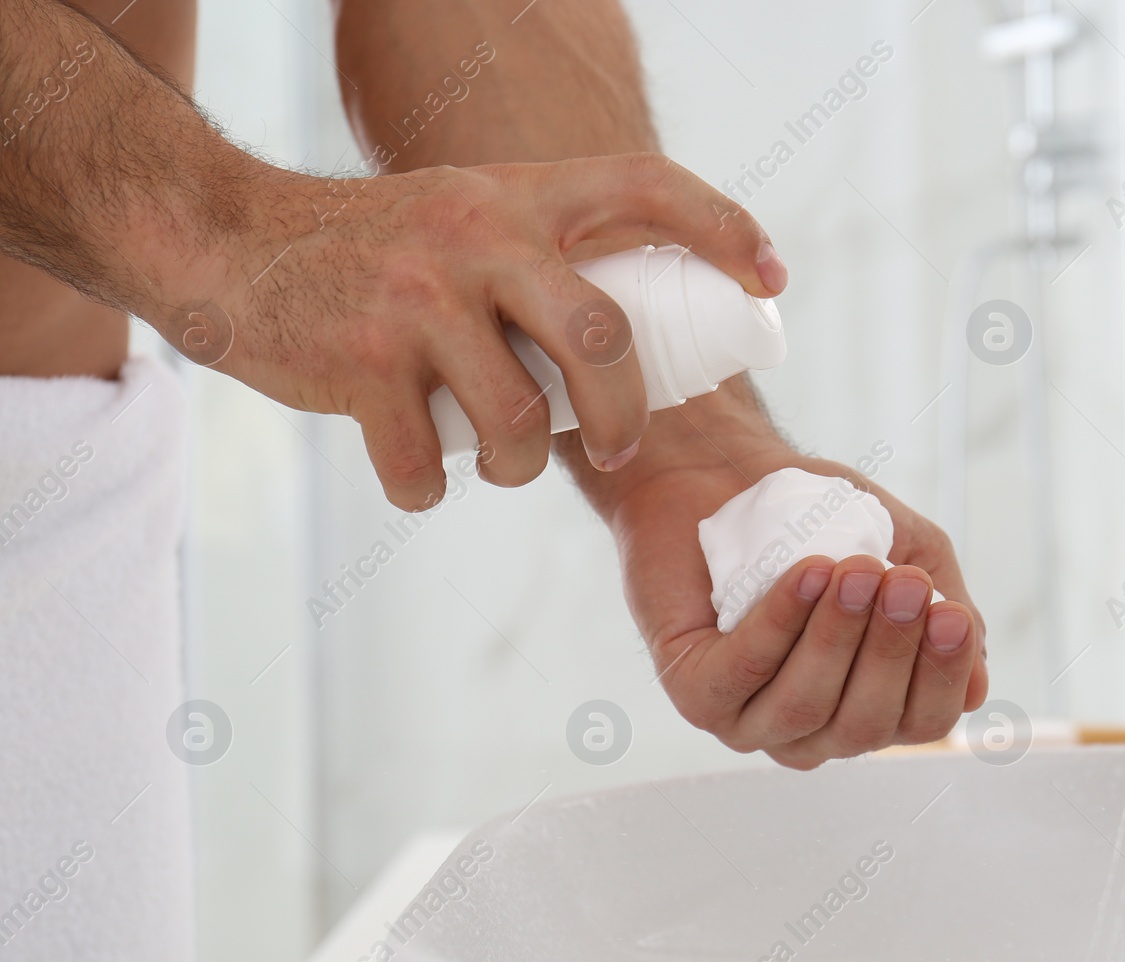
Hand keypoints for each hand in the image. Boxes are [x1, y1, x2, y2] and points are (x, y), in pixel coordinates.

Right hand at [162, 153, 782, 508]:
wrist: (229, 243)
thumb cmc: (370, 252)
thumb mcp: (464, 218)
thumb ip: (538, 261)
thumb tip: (627, 351)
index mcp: (518, 197)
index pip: (645, 183)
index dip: (723, 227)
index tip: (772, 280)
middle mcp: (477, 235)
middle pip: (600, 334)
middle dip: (624, 415)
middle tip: (617, 454)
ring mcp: (417, 297)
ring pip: (520, 417)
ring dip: (518, 466)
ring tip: (499, 463)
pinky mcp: (361, 361)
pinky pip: (423, 464)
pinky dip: (426, 492)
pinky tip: (418, 481)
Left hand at [598, 418, 987, 768]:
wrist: (729, 470)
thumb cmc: (821, 516)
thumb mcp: (908, 555)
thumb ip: (945, 614)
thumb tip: (979, 685)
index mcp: (871, 706)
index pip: (923, 722)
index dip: (942, 677)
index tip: (950, 614)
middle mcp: (814, 728)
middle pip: (867, 725)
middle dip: (890, 652)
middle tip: (900, 581)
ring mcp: (751, 719)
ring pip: (806, 706)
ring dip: (836, 635)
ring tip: (852, 568)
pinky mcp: (696, 693)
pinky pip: (743, 674)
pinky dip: (780, 623)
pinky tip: (807, 573)